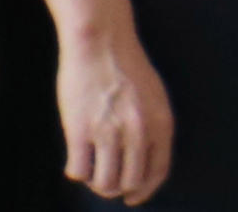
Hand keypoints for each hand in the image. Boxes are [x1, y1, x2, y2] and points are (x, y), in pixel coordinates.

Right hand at [58, 24, 174, 204]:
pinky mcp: (81, 131)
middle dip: (118, 188)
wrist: (100, 42)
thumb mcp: (154, 96)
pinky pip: (79, 170)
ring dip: (96, 184)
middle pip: (131, 181)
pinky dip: (77, 172)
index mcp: (161, 123)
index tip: (133, 198)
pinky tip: (75, 162)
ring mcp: (110, 133)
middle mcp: (140, 132)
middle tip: (106, 183)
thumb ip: (153, 126)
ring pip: (105, 182)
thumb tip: (146, 157)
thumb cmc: (126, 66)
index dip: (145, 190)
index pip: (158, 172)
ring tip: (91, 173)